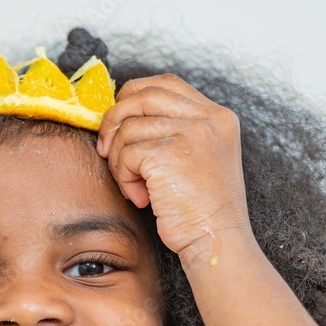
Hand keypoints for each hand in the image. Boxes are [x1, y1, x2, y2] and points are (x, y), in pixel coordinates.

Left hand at [96, 73, 254, 264]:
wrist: (217, 241)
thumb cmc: (202, 210)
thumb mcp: (198, 159)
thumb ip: (173, 132)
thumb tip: (122, 119)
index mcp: (217, 116)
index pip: (165, 83)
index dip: (132, 97)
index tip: (119, 123)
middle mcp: (208, 118)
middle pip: (140, 96)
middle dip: (113, 121)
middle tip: (107, 151)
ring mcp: (191, 132)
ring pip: (127, 128)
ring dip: (119, 161)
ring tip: (136, 187)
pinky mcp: (169, 153)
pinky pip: (126, 153)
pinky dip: (124, 178)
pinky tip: (142, 197)